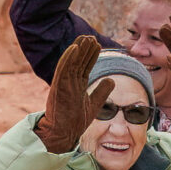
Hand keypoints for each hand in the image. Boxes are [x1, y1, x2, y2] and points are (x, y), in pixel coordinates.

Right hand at [38, 35, 101, 152]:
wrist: (64, 133)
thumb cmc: (76, 121)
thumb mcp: (94, 104)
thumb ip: (102, 91)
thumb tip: (112, 80)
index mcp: (76, 85)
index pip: (84, 66)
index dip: (91, 56)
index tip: (97, 44)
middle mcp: (69, 82)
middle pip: (78, 61)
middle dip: (85, 49)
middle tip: (91, 37)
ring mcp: (63, 84)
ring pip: (71, 62)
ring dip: (77, 49)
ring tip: (85, 38)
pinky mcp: (58, 87)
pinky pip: (63, 69)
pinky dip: (68, 58)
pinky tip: (74, 48)